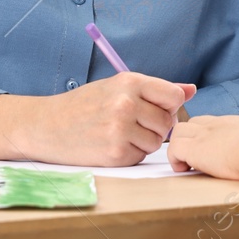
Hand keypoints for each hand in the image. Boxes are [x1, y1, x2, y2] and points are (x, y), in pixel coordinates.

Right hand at [0, 72, 194, 166]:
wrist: (47, 126)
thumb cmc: (85, 105)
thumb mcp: (117, 87)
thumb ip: (155, 90)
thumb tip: (190, 90)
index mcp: (129, 81)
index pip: (174, 96)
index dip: (168, 106)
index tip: (154, 108)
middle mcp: (126, 103)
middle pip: (167, 121)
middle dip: (154, 126)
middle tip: (130, 123)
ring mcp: (120, 129)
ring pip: (156, 141)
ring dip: (143, 141)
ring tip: (119, 133)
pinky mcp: (115, 153)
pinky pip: (140, 156)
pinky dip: (130, 154)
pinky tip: (110, 144)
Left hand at [168, 114, 238, 178]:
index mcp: (228, 123)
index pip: (205, 121)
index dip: (199, 134)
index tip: (203, 149)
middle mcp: (213, 125)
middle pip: (188, 124)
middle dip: (185, 140)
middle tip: (190, 158)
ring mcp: (202, 136)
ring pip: (177, 133)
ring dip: (178, 149)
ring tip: (187, 166)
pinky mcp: (194, 149)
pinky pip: (173, 150)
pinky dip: (176, 161)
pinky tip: (187, 171)